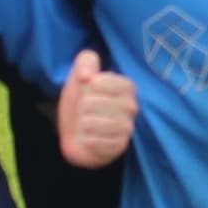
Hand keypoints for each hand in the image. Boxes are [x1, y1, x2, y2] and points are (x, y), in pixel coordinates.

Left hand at [54, 49, 138, 167]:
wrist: (76, 133)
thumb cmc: (81, 101)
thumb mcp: (79, 76)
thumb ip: (85, 61)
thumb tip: (87, 76)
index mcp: (127, 87)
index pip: (101, 82)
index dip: (87, 86)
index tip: (87, 89)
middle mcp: (131, 106)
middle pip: (93, 103)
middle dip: (82, 107)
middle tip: (84, 110)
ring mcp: (127, 128)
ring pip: (95, 124)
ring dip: (84, 124)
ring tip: (85, 124)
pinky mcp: (120, 146)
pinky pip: (97, 142)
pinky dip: (87, 140)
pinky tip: (88, 138)